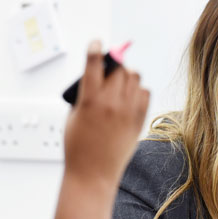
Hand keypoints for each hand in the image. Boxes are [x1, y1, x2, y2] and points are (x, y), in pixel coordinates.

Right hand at [63, 40, 148, 188]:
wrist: (93, 174)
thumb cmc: (78, 148)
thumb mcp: (72, 117)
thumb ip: (84, 95)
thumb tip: (96, 79)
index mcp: (89, 100)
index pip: (94, 63)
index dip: (95, 49)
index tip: (96, 44)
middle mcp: (111, 103)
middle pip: (119, 67)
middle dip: (113, 65)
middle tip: (109, 70)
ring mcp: (127, 111)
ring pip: (135, 77)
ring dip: (126, 75)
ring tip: (119, 84)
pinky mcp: (138, 121)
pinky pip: (145, 94)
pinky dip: (138, 91)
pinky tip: (130, 96)